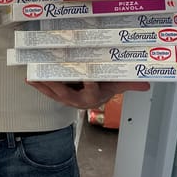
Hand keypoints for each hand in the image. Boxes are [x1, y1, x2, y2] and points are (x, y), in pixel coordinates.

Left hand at [25, 80, 149, 109]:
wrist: (97, 94)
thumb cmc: (106, 86)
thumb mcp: (119, 84)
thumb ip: (131, 83)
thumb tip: (147, 83)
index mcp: (94, 97)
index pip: (92, 92)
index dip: (90, 85)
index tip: (88, 76)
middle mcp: (79, 100)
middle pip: (67, 94)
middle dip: (57, 86)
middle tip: (49, 76)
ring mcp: (67, 99)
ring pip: (54, 93)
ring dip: (43, 85)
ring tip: (32, 76)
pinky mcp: (59, 95)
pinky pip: (47, 91)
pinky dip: (38, 85)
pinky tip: (29, 77)